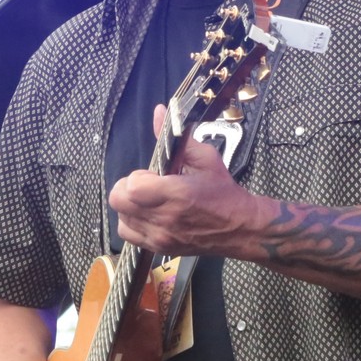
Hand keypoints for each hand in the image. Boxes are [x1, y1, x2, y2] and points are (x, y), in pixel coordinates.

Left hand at [109, 104, 258, 254]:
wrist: (240, 228)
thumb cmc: (223, 192)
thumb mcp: (205, 158)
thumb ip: (177, 137)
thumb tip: (158, 111)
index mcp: (177, 194)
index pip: (132, 186)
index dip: (138, 176)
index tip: (154, 175)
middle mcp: (165, 219)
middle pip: (119, 201)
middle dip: (129, 188)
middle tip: (149, 186)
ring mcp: (160, 236)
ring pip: (121, 217)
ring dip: (131, 205)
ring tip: (150, 201)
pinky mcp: (159, 248)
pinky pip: (128, 234)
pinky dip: (133, 222)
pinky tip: (149, 215)